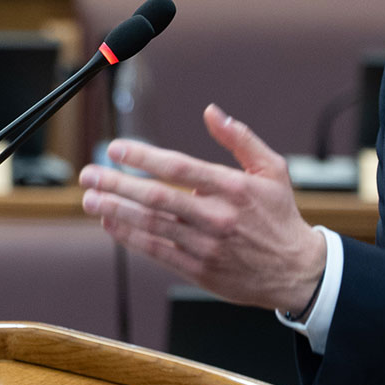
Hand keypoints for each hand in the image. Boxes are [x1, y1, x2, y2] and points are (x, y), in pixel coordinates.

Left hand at [79, 104, 326, 310]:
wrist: (295, 272)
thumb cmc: (280, 217)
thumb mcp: (272, 170)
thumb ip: (240, 138)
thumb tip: (212, 112)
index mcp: (233, 188)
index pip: (178, 168)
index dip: (143, 157)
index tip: (116, 149)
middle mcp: (216, 217)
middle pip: (156, 198)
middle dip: (117, 183)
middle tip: (88, 173)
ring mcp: (205, 246)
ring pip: (150, 225)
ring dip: (115, 210)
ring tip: (90, 197)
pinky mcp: (198, 269)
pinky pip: (155, 251)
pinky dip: (129, 236)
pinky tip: (110, 222)